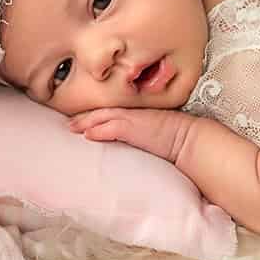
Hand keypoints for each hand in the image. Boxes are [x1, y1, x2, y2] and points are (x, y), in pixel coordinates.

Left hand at [69, 106, 192, 162]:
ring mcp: (133, 118)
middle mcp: (133, 113)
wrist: (190, 138)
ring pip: (103, 116)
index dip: (96, 116)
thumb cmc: (176, 139)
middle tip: (69, 124)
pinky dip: (98, 129)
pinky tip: (86, 134)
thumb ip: (140, 137)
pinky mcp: (134, 126)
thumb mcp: (154, 136)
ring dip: (85, 122)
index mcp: (137, 114)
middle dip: (84, 118)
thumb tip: (133, 147)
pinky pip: (112, 126)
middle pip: (103, 112)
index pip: (112, 112)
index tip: (82, 121)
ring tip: (72, 128)